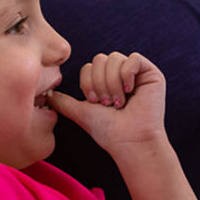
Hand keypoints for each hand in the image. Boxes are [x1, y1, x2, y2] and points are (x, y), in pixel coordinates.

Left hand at [49, 51, 166, 154]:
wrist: (130, 141)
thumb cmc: (108, 131)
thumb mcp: (82, 113)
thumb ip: (65, 103)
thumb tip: (48, 95)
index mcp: (106, 81)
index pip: (89, 66)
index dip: (88, 83)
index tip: (95, 102)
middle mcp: (122, 74)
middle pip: (101, 59)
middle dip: (99, 83)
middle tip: (107, 103)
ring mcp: (137, 73)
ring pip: (115, 58)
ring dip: (112, 83)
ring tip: (118, 102)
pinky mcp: (151, 73)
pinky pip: (133, 58)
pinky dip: (127, 75)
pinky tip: (130, 91)